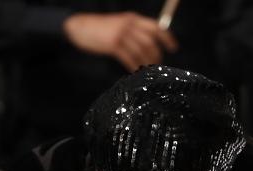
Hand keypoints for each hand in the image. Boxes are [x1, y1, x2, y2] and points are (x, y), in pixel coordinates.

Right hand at [62, 12, 178, 71]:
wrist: (78, 27)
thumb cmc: (100, 29)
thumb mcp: (119, 24)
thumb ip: (134, 31)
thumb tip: (150, 46)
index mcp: (132, 18)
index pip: (156, 27)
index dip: (167, 38)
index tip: (173, 48)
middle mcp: (129, 24)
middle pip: (151, 42)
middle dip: (156, 55)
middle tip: (157, 64)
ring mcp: (121, 34)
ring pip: (141, 52)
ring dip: (146, 63)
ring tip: (146, 70)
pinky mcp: (113, 44)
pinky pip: (129, 58)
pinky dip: (134, 66)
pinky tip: (134, 71)